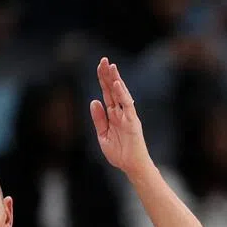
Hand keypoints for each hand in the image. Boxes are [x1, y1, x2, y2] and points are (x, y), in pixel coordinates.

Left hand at [90, 57, 151, 177]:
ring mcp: (127, 115)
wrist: (131, 166)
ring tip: (111, 66)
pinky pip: (127, 105)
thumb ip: (99, 118)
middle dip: (108, 75)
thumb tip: (93, 101)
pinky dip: (122, 94)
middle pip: (113, 90)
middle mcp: (121, 112)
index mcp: (113, 114)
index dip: (103, 80)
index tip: (99, 66)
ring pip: (121, 94)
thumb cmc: (120, 153)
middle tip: (103, 60)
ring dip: (116, 80)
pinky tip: (117, 84)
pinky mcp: (132, 121)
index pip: (107, 93)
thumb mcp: (102, 135)